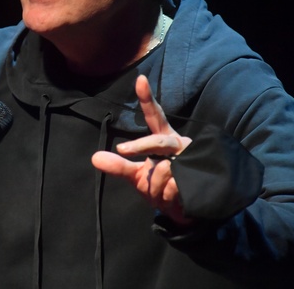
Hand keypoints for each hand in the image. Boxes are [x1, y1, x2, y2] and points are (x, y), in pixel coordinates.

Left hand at [92, 74, 191, 223]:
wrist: (186, 212)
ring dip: (154, 187)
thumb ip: (119, 166)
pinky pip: (174, 185)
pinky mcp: (198, 175)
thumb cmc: (161, 188)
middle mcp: (179, 144)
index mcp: (165, 139)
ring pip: (164, 169)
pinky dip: (166, 196)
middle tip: (122, 150)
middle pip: (158, 141)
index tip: (140, 80)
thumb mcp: (137, 177)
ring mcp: (191, 158)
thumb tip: (94, 157)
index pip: (156, 117)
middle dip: (139, 146)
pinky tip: (171, 199)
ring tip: (159, 195)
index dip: (148, 99)